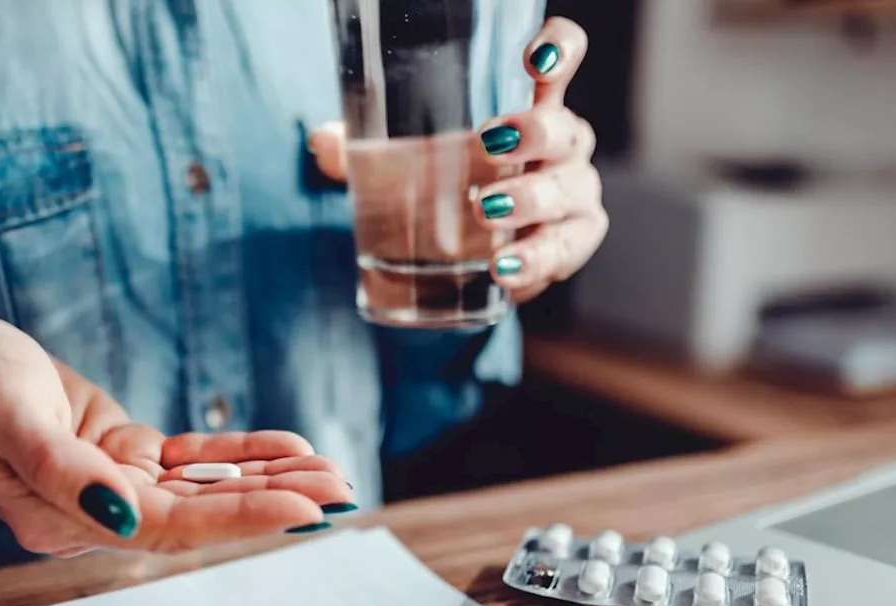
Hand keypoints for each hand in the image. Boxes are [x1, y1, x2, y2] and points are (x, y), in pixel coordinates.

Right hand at [0, 317, 351, 555]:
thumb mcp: (4, 412)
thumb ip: (58, 469)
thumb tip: (120, 513)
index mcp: (61, 517)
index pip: (163, 528)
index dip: (234, 518)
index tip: (299, 507)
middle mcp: (95, 511)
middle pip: (197, 514)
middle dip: (270, 502)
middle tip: (338, 491)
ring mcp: (114, 485)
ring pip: (203, 488)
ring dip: (268, 479)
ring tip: (331, 472)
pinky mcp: (126, 456)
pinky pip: (193, 460)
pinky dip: (241, 455)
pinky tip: (287, 450)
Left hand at [309, 17, 605, 303]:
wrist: (467, 265)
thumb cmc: (445, 195)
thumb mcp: (404, 169)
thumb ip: (364, 153)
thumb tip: (321, 141)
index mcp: (530, 110)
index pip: (562, 59)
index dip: (560, 48)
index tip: (535, 55)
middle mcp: (563, 148)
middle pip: (566, 129)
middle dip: (535, 132)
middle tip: (490, 142)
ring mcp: (574, 197)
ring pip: (571, 191)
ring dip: (531, 200)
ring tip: (485, 210)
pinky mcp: (570, 246)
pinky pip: (564, 251)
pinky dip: (534, 260)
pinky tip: (502, 268)